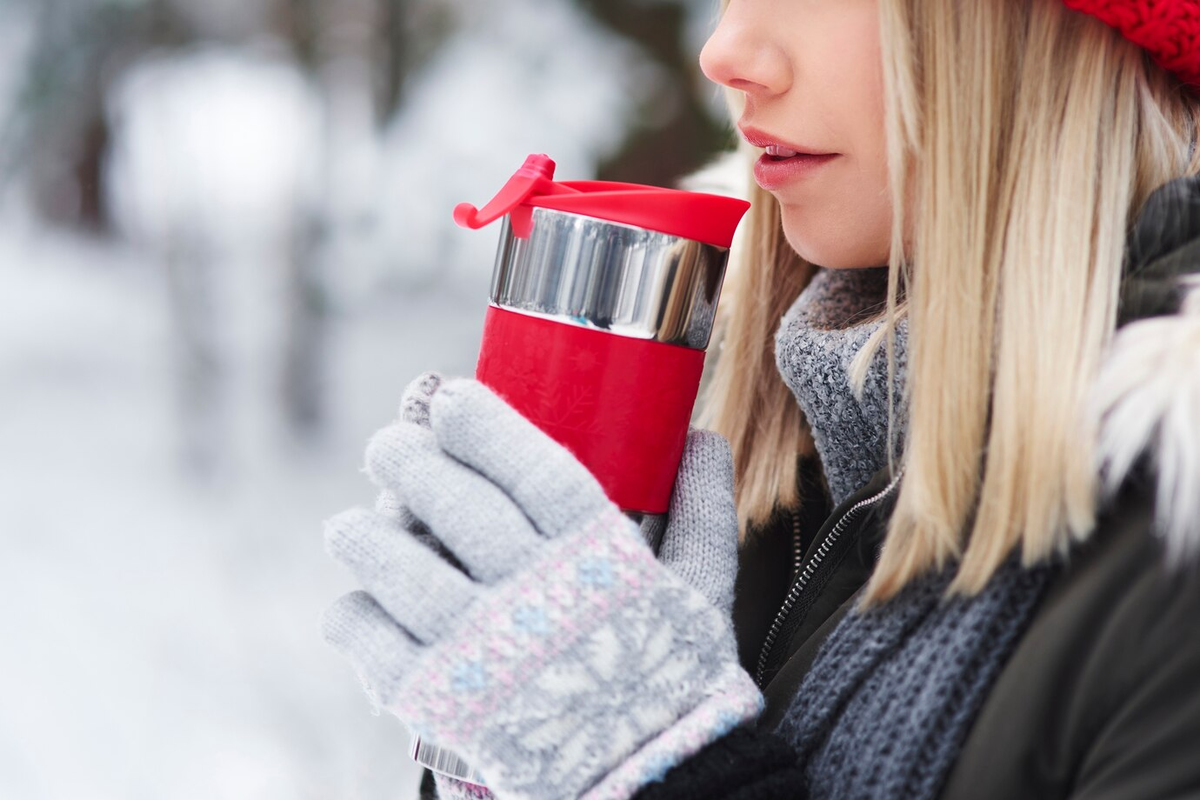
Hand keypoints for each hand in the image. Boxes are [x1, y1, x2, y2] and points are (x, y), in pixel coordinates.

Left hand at [320, 375, 761, 798]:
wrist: (654, 784)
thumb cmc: (677, 682)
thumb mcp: (705, 592)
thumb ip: (704, 513)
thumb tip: (704, 439)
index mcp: (600, 559)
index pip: (533, 469)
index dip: (485, 425)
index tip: (452, 399)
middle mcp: (537, 596)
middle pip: (455, 506)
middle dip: (407, 461)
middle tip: (388, 446)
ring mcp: (485, 652)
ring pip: (401, 570)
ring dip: (364, 537)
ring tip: (350, 526)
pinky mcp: (445, 706)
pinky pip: (378, 647)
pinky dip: (355, 620)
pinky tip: (355, 606)